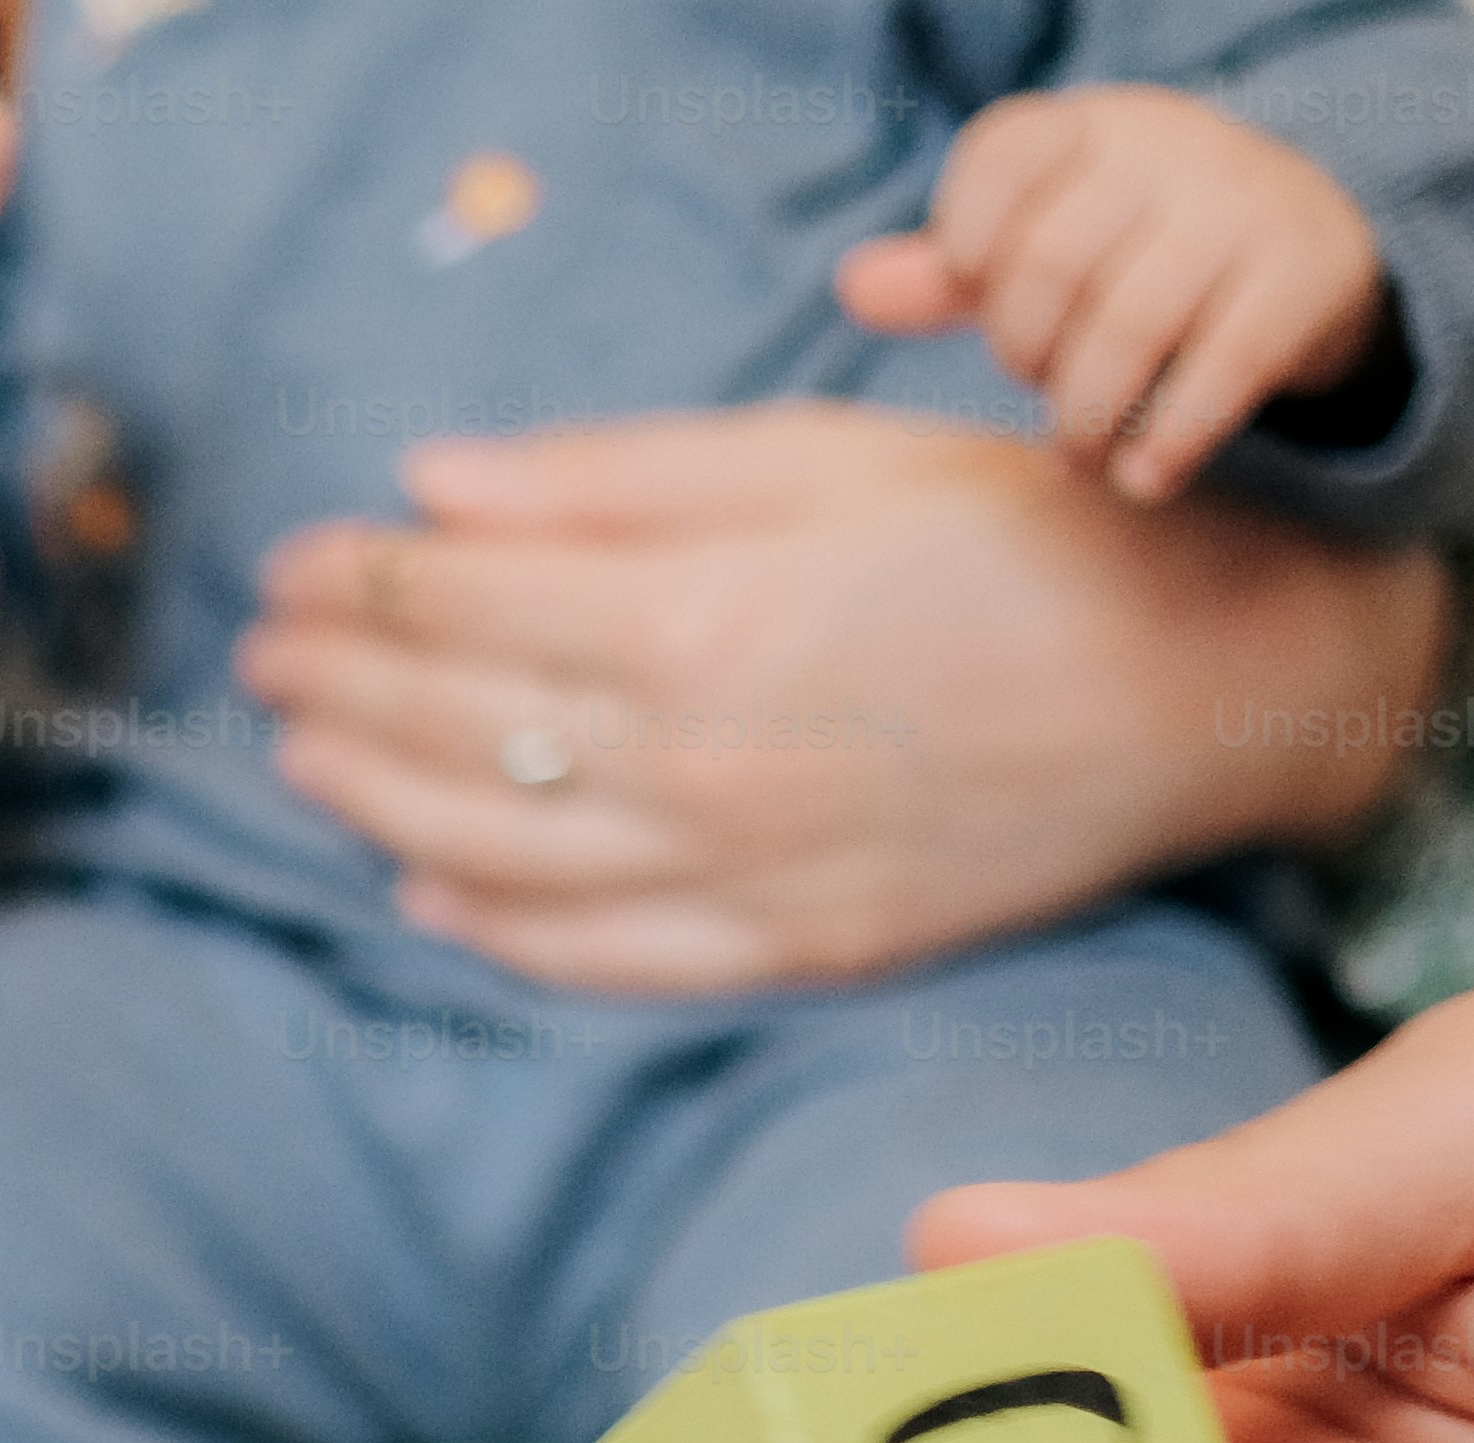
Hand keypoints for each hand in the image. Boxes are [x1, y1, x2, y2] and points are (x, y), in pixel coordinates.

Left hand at [235, 403, 1436, 999]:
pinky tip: (419, 883)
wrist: (1206, 677)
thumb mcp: (821, 454)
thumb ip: (614, 476)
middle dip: (337, 683)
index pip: (459, 603)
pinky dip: (488, 925)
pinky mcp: (792, 953)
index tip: (291, 566)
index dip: (354, 582)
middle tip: (266, 653)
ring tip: (302, 752)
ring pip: (493, 850)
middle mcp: (701, 765)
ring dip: (372, 798)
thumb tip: (426, 487)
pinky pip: (596, 957)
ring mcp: (742, 877)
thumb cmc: (1016, 533)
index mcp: (702, 619)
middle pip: (453, 727)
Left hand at [839, 86, 1389, 503]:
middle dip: (1027, 356)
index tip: (985, 301)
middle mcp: (1172, 149)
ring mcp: (1245, 205)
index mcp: (1093, 128)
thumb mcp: (1043, 248)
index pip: (1002, 157)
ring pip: (1130, 326)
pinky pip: (1222, 369)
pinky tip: (1144, 477)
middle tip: (1047, 399)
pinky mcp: (1306, 275)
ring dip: (1088, 419)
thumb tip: (855, 287)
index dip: (967, 246)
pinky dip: (1169, 441)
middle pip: (1052, 263)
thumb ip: (950, 275)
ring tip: (1083, 455)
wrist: (1308, 251)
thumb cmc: (1137, 259)